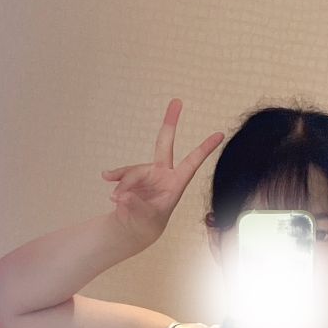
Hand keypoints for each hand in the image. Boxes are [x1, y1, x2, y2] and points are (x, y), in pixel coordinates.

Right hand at [102, 97, 224, 247]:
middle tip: (177, 101)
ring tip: (117, 200)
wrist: (135, 226)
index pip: (191, 163)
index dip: (204, 149)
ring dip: (124, 185)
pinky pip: (122, 173)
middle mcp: (162, 173)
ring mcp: (146, 172)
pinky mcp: (131, 176)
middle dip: (170, 123)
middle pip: (164, 144)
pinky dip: (115, 175)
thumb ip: (136, 206)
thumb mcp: (146, 218)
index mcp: (175, 183)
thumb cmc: (148, 222)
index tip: (220, 135)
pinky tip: (106, 177)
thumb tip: (122, 195)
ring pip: (133, 172)